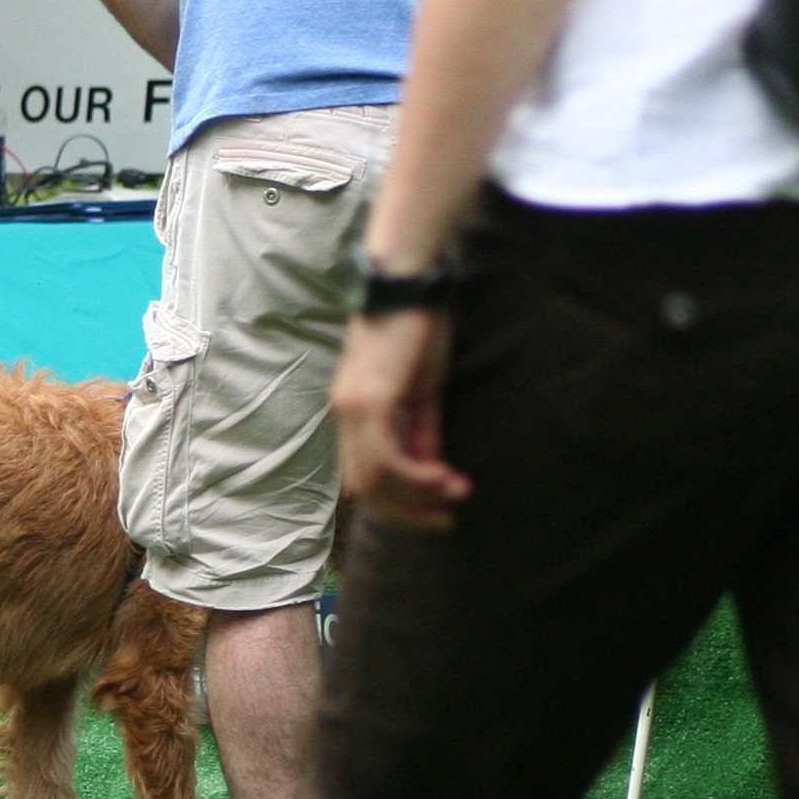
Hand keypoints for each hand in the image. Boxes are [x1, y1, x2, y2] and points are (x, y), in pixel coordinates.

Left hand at [333, 307, 466, 529]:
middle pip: (364, 488)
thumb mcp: (421, 389)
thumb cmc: (417, 327)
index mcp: (351, 411)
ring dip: (416, 497)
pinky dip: (415, 477)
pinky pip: (386, 458)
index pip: (364, 476)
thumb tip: (430, 470)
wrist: (409, 282)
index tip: (441, 507)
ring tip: (455, 493)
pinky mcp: (369, 400)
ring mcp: (352, 408)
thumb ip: (420, 431)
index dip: (401, 501)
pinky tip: (444, 477)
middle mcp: (343, 413)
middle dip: (408, 511)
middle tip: (447, 516)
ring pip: (373, 479)